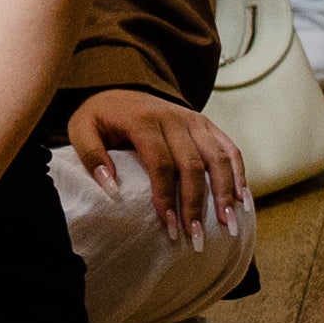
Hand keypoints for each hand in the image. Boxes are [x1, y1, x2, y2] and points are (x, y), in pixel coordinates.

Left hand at [67, 88, 250, 249]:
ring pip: (218, 158)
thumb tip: (111, 188)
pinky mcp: (207, 124)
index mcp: (142, 120)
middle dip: (196, 203)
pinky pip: (230, 149)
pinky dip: (239, 173)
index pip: (160, 163)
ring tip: (227, 223)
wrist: (121, 87)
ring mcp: (194, 120)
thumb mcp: (81, 129)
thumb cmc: (101, 116)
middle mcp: (174, 118)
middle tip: (196, 235)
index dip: (166, 195)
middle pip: (192, 165)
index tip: (168, 224)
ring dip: (226, 192)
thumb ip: (91, 155)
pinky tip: (242, 199)